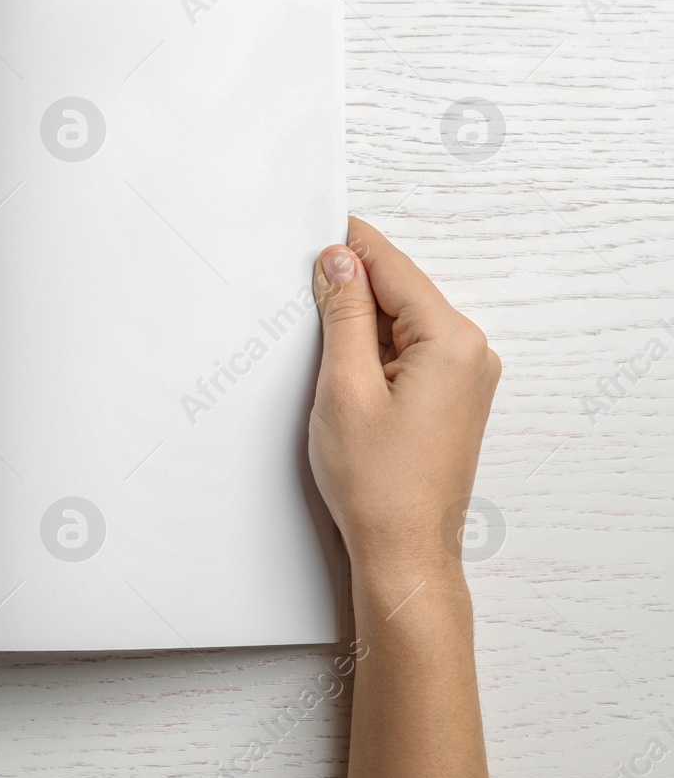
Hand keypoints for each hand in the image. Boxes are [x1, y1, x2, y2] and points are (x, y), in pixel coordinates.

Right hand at [308, 216, 500, 587]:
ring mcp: (467, 377)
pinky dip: (376, 352)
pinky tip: (347, 374)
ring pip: (403, 324)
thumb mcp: (344, 385)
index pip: (394, 270)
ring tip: (325, 356)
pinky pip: (412, 352)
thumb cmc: (378, 482)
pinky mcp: (454, 398)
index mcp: (452, 341)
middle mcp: (472, 353)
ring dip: (362, 327)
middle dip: (352, 290)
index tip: (320, 228)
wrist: (404, 549)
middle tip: (303, 294)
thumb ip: (344, 315)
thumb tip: (339, 263)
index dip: (352, 247)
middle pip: (401, 293)